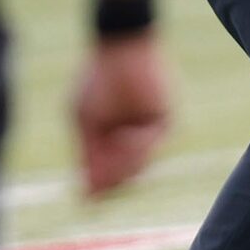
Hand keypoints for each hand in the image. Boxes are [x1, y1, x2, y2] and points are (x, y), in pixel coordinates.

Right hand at [74, 34, 170, 197]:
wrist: (122, 51)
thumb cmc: (97, 82)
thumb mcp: (84, 122)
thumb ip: (88, 157)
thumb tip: (87, 195)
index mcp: (109, 141)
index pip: (107, 177)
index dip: (99, 190)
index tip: (90, 198)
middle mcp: (130, 140)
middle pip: (122, 178)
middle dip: (111, 176)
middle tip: (101, 163)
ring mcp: (147, 133)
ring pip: (137, 168)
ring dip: (123, 162)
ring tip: (114, 141)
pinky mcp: (164, 123)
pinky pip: (150, 148)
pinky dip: (137, 147)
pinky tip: (127, 135)